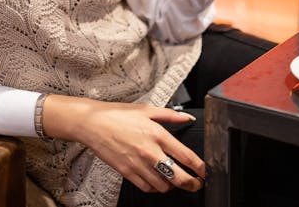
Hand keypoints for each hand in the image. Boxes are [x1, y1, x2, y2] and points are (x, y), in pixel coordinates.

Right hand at [43, 95, 204, 193]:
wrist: (93, 123)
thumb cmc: (117, 114)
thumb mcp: (146, 110)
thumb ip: (170, 115)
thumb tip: (187, 119)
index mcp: (157, 134)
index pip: (186, 157)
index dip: (201, 168)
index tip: (205, 171)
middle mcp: (150, 152)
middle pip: (179, 178)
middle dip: (192, 184)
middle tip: (196, 183)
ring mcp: (139, 164)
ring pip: (164, 186)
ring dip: (172, 185)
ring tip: (174, 180)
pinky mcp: (127, 173)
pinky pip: (148, 188)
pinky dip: (155, 187)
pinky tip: (156, 180)